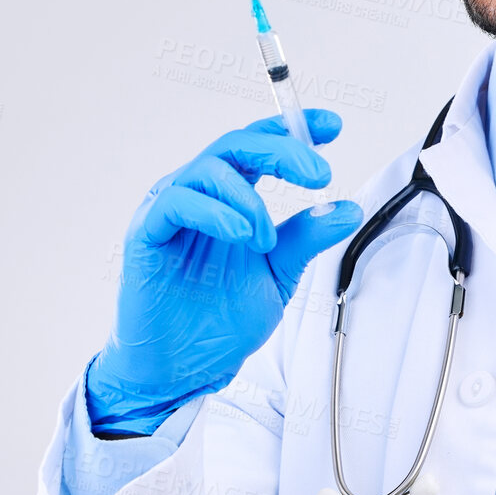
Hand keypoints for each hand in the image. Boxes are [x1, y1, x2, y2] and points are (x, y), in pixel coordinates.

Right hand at [85, 109, 362, 434]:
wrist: (185, 368)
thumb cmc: (221, 317)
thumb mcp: (279, 271)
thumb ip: (308, 237)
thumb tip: (349, 208)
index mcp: (230, 196)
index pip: (259, 145)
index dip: (293, 128)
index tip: (334, 127)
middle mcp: (199, 193)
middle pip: (236, 144)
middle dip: (282, 150)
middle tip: (317, 174)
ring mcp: (170, 209)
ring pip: (209, 169)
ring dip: (249, 199)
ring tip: (266, 240)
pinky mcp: (146, 233)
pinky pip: (176, 202)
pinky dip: (214, 211)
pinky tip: (241, 234)